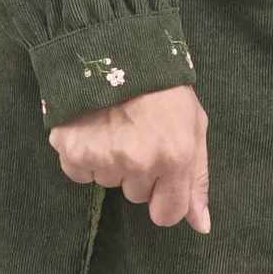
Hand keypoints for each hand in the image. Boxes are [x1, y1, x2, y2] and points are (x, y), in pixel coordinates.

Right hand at [48, 82, 210, 231]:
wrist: (118, 48)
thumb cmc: (165, 87)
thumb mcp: (194, 126)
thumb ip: (198, 178)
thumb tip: (201, 225)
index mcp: (174, 157)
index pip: (167, 215)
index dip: (165, 196)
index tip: (162, 171)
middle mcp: (138, 162)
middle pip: (135, 196)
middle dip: (139, 172)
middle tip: (139, 134)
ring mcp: (103, 156)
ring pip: (108, 182)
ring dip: (112, 161)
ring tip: (117, 124)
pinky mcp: (71, 149)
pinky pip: (79, 172)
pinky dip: (85, 155)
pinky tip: (94, 127)